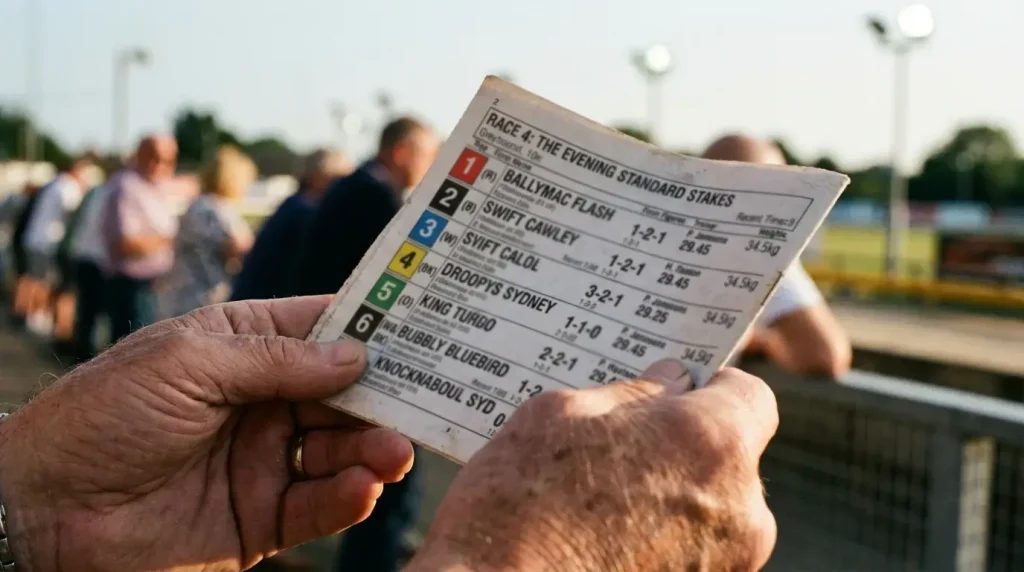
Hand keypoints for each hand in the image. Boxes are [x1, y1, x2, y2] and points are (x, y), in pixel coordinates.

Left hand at [0, 296, 413, 570]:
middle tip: (427, 399)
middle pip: (344, 393)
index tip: (425, 324)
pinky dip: (347, 497)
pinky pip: (319, 506)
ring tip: (395, 450)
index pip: (320, 330)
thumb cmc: (102, 416)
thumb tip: (356, 356)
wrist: (43, 512)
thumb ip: (276, 360)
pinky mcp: (262, 518)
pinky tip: (363, 487)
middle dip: (384, 395)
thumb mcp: (188, 363)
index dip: (371, 327)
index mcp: (241, 348)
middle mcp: (262, 402)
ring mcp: (264, 460)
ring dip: (374, 448)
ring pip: (341, 449)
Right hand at [408, 361, 777, 571]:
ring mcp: (726, 564)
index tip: (677, 389)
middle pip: (731, 457)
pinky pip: (693, 550)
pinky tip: (604, 535)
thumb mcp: (559, 415)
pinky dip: (661, 538)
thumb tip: (666, 383)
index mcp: (710, 442)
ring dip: (671, 495)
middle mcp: (738, 508)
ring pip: (711, 508)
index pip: (750, 397)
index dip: (712, 389)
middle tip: (622, 442)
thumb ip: (629, 393)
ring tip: (600, 498)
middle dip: (684, 445)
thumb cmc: (518, 508)